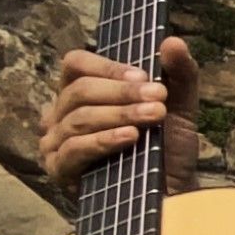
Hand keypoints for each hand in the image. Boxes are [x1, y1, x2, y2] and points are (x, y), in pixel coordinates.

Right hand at [40, 36, 201, 190]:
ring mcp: (55, 142)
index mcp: (82, 92)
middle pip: (79, 90)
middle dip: (122, 93)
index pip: (76, 64)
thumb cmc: (167, 148)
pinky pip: (74, 149)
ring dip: (119, 114)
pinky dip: (104, 141)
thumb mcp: (179, 107)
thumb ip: (179, 74)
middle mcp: (61, 113)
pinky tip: (130, 138)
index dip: (107, 67)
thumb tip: (171, 42)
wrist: (172, 193)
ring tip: (153, 116)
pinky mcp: (59, 170)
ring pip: (79, 118)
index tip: (143, 75)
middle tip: (158, 98)